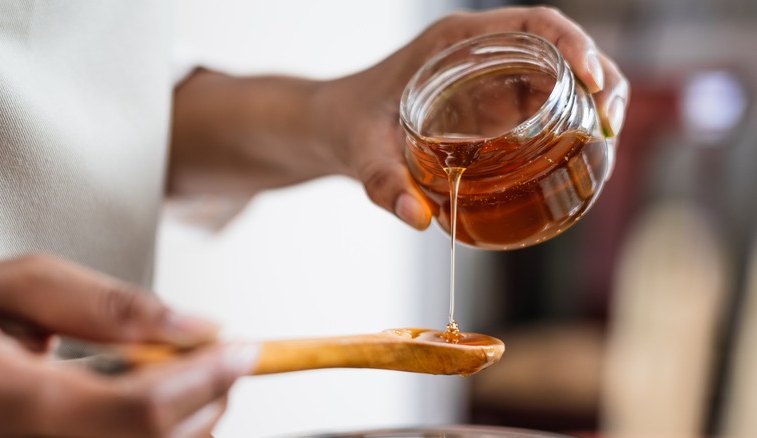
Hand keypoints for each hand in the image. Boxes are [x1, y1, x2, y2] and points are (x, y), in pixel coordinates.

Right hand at [0, 254, 257, 437]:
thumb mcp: (16, 288)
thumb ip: (108, 306)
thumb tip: (197, 327)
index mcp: (4, 403)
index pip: (138, 410)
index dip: (205, 379)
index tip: (243, 349)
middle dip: (207, 397)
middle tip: (218, 356)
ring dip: (190, 416)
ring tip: (177, 371)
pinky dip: (160, 430)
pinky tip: (146, 398)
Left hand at [319, 6, 629, 229]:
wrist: (334, 127)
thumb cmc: (347, 125)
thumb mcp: (361, 152)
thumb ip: (384, 183)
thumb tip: (419, 218)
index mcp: (455, 41)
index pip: (533, 22)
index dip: (574, 42)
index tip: (591, 78)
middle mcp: (481, 52)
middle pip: (561, 48)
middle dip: (600, 79)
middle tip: (610, 126)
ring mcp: (490, 79)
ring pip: (560, 78)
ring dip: (593, 104)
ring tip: (606, 146)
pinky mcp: (493, 106)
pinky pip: (544, 107)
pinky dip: (570, 126)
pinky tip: (579, 159)